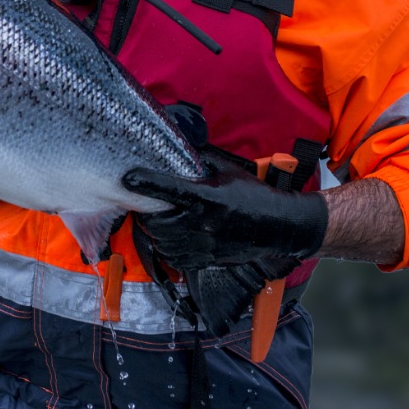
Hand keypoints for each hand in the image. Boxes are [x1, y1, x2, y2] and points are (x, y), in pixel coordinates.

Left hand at [122, 164, 327, 272]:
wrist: (279, 226)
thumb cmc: (253, 195)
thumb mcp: (228, 170)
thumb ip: (202, 160)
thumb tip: (180, 147)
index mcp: (207, 197)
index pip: (170, 189)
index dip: (147, 183)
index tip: (128, 178)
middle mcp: (204, 222)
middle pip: (158, 223)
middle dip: (147, 215)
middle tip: (147, 208)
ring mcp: (206, 244)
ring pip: (163, 243)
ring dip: (155, 234)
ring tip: (159, 224)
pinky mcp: (209, 259)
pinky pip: (176, 260)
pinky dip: (167, 251)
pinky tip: (172, 241)